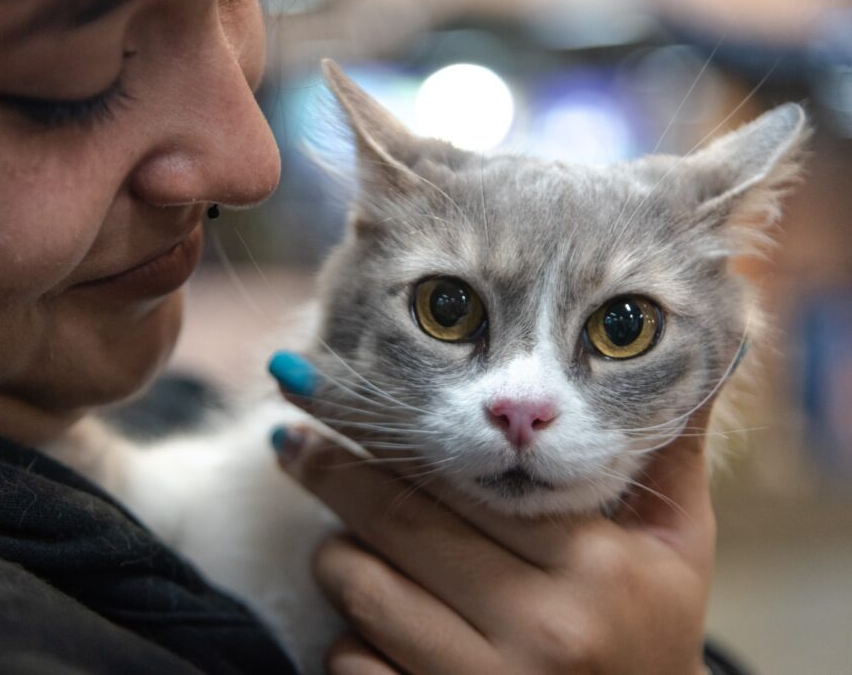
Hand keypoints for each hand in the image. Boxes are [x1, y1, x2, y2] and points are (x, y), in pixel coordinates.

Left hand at [268, 350, 714, 673]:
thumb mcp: (677, 548)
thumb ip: (670, 454)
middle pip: (397, 528)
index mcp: (594, 569)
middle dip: (334, 478)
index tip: (320, 408)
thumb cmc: (651, 631)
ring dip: (341, 559)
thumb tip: (704, 356)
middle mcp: (541, 630)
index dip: (381, 441)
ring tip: (351, 544)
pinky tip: (375, 628)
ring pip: (361, 592)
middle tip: (295, 447)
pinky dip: (348, 639)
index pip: (461, 481)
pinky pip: (349, 665)